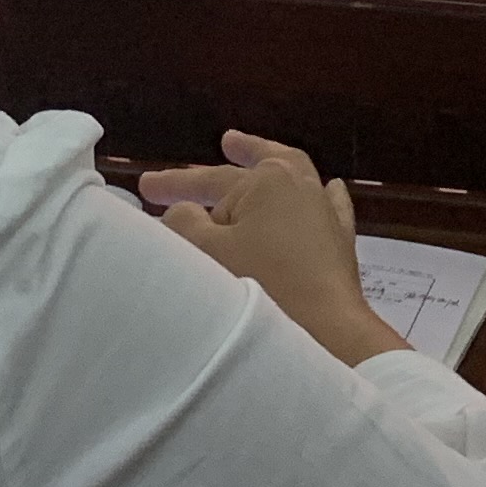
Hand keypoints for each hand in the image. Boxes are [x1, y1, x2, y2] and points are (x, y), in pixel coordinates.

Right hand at [138, 130, 408, 368]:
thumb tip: (182, 210)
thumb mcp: (206, 253)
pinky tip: (328, 187)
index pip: (211, 179)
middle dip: (220, 169)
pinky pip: (331, 205)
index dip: (176, 184)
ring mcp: (325, 213)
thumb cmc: (261, 286)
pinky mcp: (341, 243)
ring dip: (270, 164)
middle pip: (253, 169)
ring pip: (295, 176)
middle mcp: (300, 186)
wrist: (323, 334)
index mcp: (268, 180)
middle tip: (200, 160)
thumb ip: (185, 223)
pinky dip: (322, 194)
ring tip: (254, 152)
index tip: (145, 187)